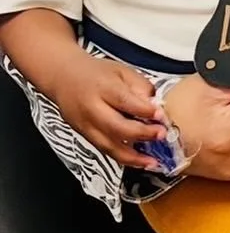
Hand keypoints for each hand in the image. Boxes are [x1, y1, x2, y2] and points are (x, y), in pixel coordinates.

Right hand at [46, 53, 167, 170]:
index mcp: (103, 87)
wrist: (63, 78)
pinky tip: (138, 162)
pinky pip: (104, 150)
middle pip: (116, 127)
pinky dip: (122, 158)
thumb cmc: (95, 73)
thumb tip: (156, 104)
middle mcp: (92, 108)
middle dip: (141, 134)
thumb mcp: (121, 70)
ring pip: (109, 146)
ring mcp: (86, 125)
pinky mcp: (84, 136)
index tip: (161, 116)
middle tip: (161, 135)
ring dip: (133, 157)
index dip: (144, 111)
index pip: (125, 101)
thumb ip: (140, 86)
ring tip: (152, 162)